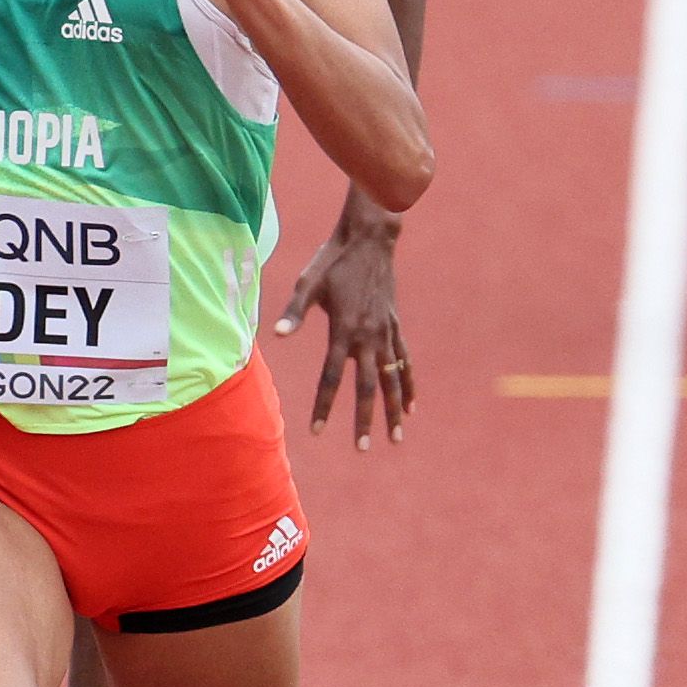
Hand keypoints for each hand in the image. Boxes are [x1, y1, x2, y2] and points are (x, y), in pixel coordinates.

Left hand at [274, 199, 411, 447]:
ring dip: (393, 410)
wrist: (370, 238)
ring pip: (393, 380)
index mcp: (345, 329)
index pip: (331, 377)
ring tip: (397, 437)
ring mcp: (386, 333)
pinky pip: (404, 362)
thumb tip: (275, 335)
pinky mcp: (395, 326)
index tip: (316, 431)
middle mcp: (369, 336)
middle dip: (364, 420)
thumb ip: (293, 311)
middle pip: (367, 387)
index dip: (323, 406)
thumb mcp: (307, 282)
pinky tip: (411, 405)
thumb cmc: (333, 259)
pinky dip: (407, 384)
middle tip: (363, 449)